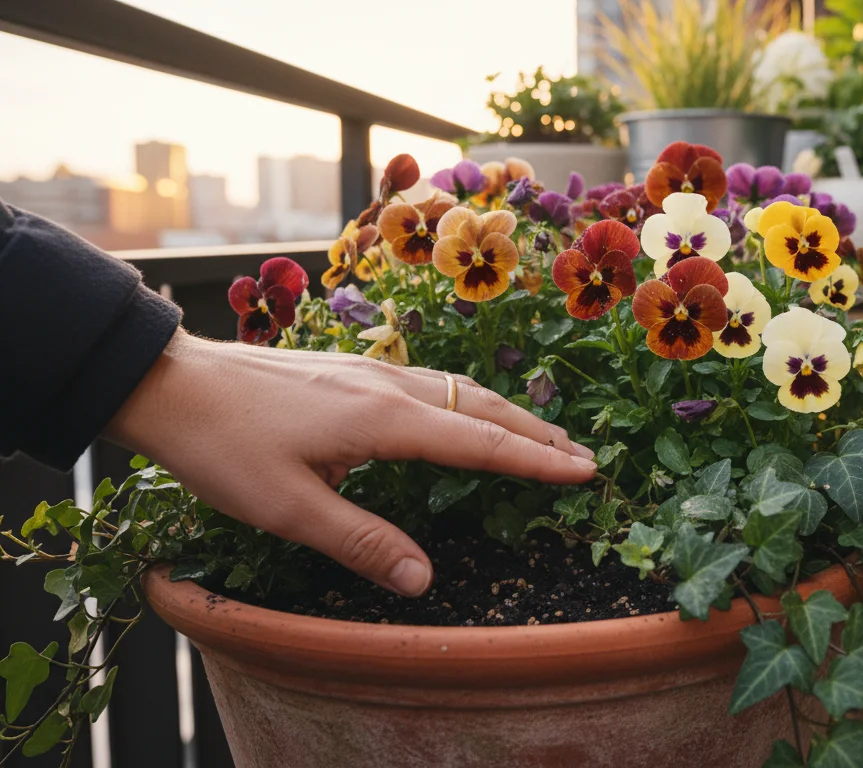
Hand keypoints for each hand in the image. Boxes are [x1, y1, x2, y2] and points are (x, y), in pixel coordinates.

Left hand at [105, 329, 595, 596]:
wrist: (171, 384)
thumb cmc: (223, 448)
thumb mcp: (287, 509)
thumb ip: (361, 542)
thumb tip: (424, 581)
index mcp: (382, 420)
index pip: (478, 443)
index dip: (534, 460)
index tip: (584, 471)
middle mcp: (387, 387)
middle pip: (480, 407)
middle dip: (535, 433)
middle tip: (581, 455)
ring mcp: (370, 373)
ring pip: (458, 389)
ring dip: (506, 414)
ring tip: (541, 435)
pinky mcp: (350, 371)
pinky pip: (432, 382)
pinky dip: (470, 401)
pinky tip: (463, 411)